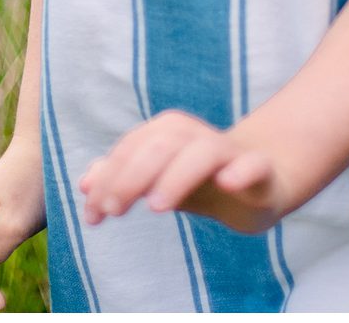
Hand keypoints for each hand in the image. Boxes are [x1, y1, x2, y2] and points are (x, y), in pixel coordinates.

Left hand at [76, 110, 283, 235]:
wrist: (263, 179)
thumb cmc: (201, 180)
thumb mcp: (158, 182)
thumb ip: (121, 179)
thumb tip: (84, 184)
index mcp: (168, 133)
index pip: (131, 149)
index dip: (107, 179)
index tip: (93, 215)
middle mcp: (196, 136)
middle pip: (160, 146)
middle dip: (131, 176)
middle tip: (113, 210)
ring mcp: (230, 153)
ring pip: (202, 153)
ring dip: (176, 176)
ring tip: (156, 206)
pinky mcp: (260, 170)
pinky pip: (253, 166)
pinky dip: (240, 170)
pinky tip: (228, 183)